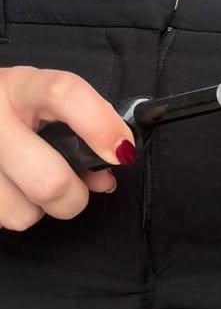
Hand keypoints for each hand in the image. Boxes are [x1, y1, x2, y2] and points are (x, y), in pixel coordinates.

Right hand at [0, 67, 133, 230]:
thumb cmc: (13, 111)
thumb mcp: (43, 105)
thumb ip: (81, 132)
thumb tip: (105, 177)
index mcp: (21, 86)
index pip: (63, 93)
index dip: (99, 125)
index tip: (121, 152)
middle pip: (47, 180)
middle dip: (73, 197)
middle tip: (75, 191)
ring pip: (22, 212)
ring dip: (37, 209)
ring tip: (27, 186)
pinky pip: (2, 221)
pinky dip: (13, 213)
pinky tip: (8, 189)